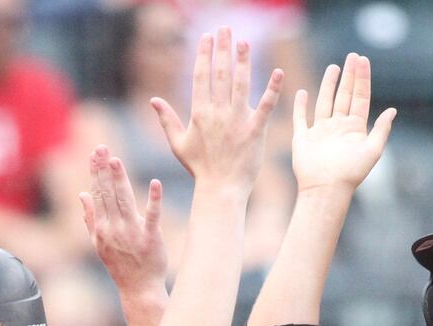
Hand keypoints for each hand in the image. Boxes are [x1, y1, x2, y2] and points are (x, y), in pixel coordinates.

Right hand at [79, 147, 167, 296]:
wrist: (138, 289)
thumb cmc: (121, 266)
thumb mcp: (99, 243)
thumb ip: (90, 218)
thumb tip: (82, 195)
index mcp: (101, 228)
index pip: (96, 194)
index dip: (95, 173)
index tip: (94, 153)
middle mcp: (113, 228)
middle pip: (107, 194)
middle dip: (103, 170)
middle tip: (102, 147)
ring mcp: (131, 233)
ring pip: (124, 201)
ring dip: (119, 179)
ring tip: (115, 160)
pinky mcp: (150, 239)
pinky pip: (152, 216)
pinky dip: (154, 200)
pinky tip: (155, 183)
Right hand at [150, 27, 282, 195]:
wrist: (220, 190)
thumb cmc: (199, 168)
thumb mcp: (178, 143)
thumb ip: (167, 119)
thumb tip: (153, 100)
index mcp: (199, 114)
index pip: (201, 77)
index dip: (203, 54)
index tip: (206, 37)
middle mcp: (218, 113)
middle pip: (221, 74)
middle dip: (223, 49)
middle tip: (225, 28)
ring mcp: (237, 121)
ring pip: (241, 84)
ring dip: (243, 61)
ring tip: (244, 41)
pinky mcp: (256, 131)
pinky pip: (266, 106)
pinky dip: (273, 89)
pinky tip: (279, 72)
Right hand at [291, 54, 396, 194]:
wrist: (326, 189)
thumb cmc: (350, 174)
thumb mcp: (372, 151)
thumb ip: (381, 130)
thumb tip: (393, 110)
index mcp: (355, 129)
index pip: (360, 97)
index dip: (362, 78)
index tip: (362, 60)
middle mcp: (338, 127)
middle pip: (344, 95)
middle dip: (348, 76)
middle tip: (351, 56)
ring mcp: (320, 132)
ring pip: (325, 102)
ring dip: (329, 84)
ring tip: (334, 67)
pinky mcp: (303, 138)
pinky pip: (300, 118)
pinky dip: (300, 106)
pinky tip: (302, 93)